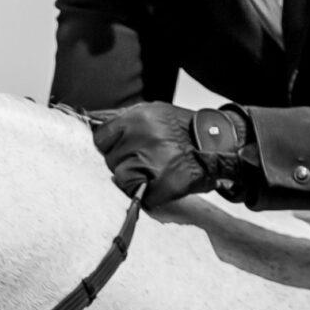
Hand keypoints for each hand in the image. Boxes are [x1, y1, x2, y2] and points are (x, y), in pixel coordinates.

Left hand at [91, 103, 250, 206]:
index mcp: (138, 118)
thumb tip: (91, 122)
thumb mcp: (154, 112)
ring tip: (154, 171)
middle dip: (124, 162)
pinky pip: (139, 196)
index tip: (122, 149)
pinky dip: (147, 195)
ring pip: (122, 179)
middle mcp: (142, 138)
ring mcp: (151, 162)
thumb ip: (125, 120)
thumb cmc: (182, 129)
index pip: (101, 138)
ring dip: (134, 180)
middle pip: (111, 161)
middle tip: (145, 159)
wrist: (217, 144)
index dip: (110, 146)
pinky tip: (160, 184)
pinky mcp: (162, 185)